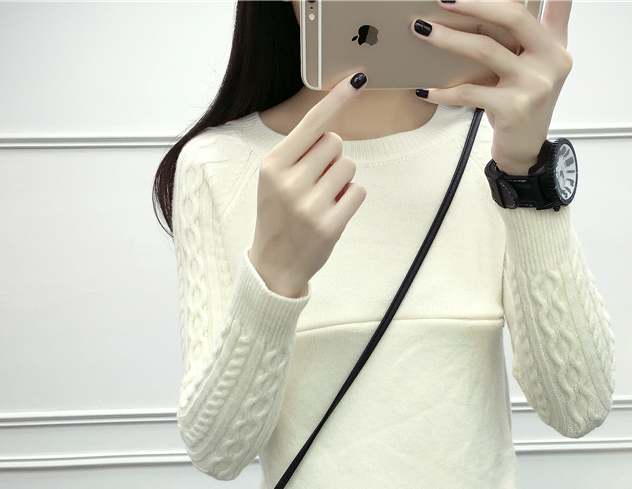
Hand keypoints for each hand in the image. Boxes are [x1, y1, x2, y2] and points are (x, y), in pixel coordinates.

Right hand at [249, 73, 367, 297]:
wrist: (274, 264)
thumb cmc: (279, 215)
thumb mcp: (275, 179)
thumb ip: (298, 153)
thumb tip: (333, 127)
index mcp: (273, 165)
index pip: (311, 123)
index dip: (335, 100)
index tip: (356, 80)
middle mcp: (289, 182)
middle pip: (335, 143)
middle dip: (332, 158)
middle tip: (315, 183)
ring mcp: (309, 205)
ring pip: (349, 166)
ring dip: (343, 179)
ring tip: (323, 200)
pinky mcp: (329, 225)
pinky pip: (358, 191)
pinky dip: (350, 199)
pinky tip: (333, 212)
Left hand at [411, 0, 572, 174]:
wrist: (525, 151)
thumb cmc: (520, 105)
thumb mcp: (527, 67)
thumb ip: (518, 38)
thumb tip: (473, 9)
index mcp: (555, 43)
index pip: (559, 1)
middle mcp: (551, 59)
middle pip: (513, 16)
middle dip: (475, 3)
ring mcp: (534, 84)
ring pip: (486, 50)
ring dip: (449, 39)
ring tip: (422, 31)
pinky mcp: (514, 108)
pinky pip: (470, 92)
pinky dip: (443, 91)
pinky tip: (424, 89)